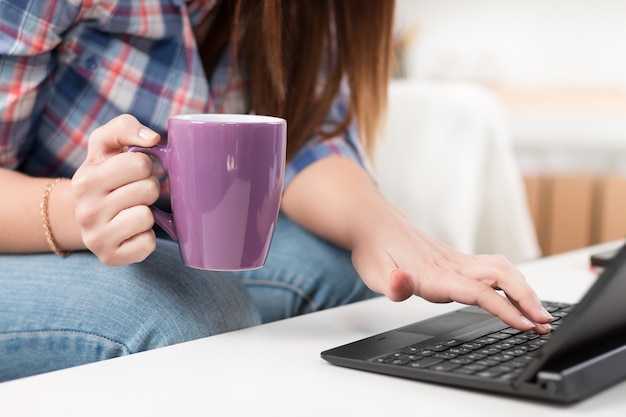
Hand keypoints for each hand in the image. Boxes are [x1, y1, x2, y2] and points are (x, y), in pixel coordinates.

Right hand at [72, 115, 160, 264]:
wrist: (85, 216)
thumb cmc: (105, 175)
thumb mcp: (106, 145)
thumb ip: (125, 127)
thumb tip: (152, 138)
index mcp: (86, 179)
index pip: (140, 163)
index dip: (145, 165)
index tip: (134, 171)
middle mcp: (85, 209)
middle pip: (148, 190)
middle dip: (148, 188)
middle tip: (135, 193)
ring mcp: (95, 237)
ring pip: (147, 216)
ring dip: (148, 213)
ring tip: (133, 211)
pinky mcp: (109, 257)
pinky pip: (147, 244)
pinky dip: (147, 237)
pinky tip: (133, 232)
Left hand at [351, 204, 553, 333]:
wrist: (373, 223)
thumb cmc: (373, 249)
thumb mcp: (372, 272)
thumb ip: (390, 283)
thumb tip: (402, 284)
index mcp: (435, 274)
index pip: (479, 292)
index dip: (506, 309)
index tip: (526, 326)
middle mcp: (451, 264)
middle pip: (501, 277)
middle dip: (527, 300)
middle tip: (545, 324)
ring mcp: (456, 259)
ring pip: (502, 268)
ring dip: (524, 289)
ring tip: (539, 313)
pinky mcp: (455, 257)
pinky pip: (493, 266)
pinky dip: (513, 280)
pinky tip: (517, 292)